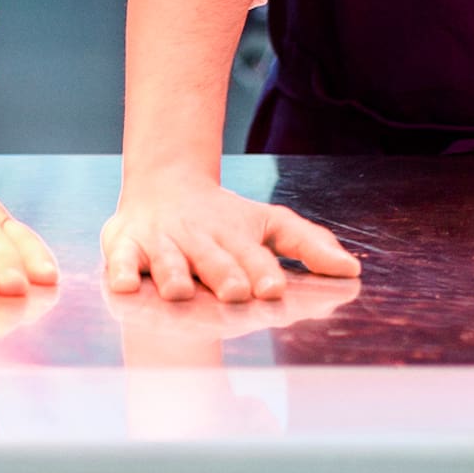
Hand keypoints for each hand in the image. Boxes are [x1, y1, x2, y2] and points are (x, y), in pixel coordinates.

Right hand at [103, 172, 360, 302]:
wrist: (164, 180)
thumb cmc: (223, 217)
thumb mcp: (266, 223)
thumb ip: (306, 244)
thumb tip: (353, 269)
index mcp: (234, 236)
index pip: (251, 255)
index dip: (261, 270)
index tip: (273, 288)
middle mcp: (198, 238)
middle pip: (211, 258)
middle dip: (221, 274)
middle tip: (233, 292)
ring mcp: (161, 241)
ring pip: (167, 259)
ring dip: (174, 273)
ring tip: (180, 291)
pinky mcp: (126, 243)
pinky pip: (120, 258)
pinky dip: (120, 270)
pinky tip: (124, 284)